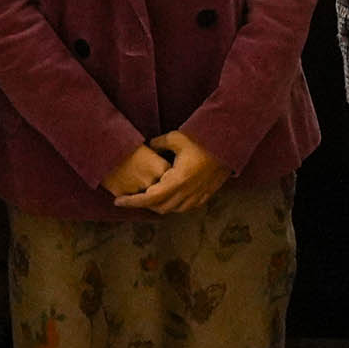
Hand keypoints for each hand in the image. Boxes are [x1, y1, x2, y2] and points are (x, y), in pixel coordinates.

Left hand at [116, 129, 234, 215]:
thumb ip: (158, 144)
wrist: (230, 145)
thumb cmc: (203, 140)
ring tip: (149, 196)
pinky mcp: (206, 195)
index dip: (132, 202)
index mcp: (178, 181)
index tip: (118, 201)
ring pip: (173, 209)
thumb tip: (147, 146)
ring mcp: (198, 196)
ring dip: (159, 205)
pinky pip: (186, 207)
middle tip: (132, 196)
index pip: (149, 199)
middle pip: (160, 207)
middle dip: (144, 204)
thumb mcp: (176, 138)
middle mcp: (187, 193)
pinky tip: (170, 196)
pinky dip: (174, 204)